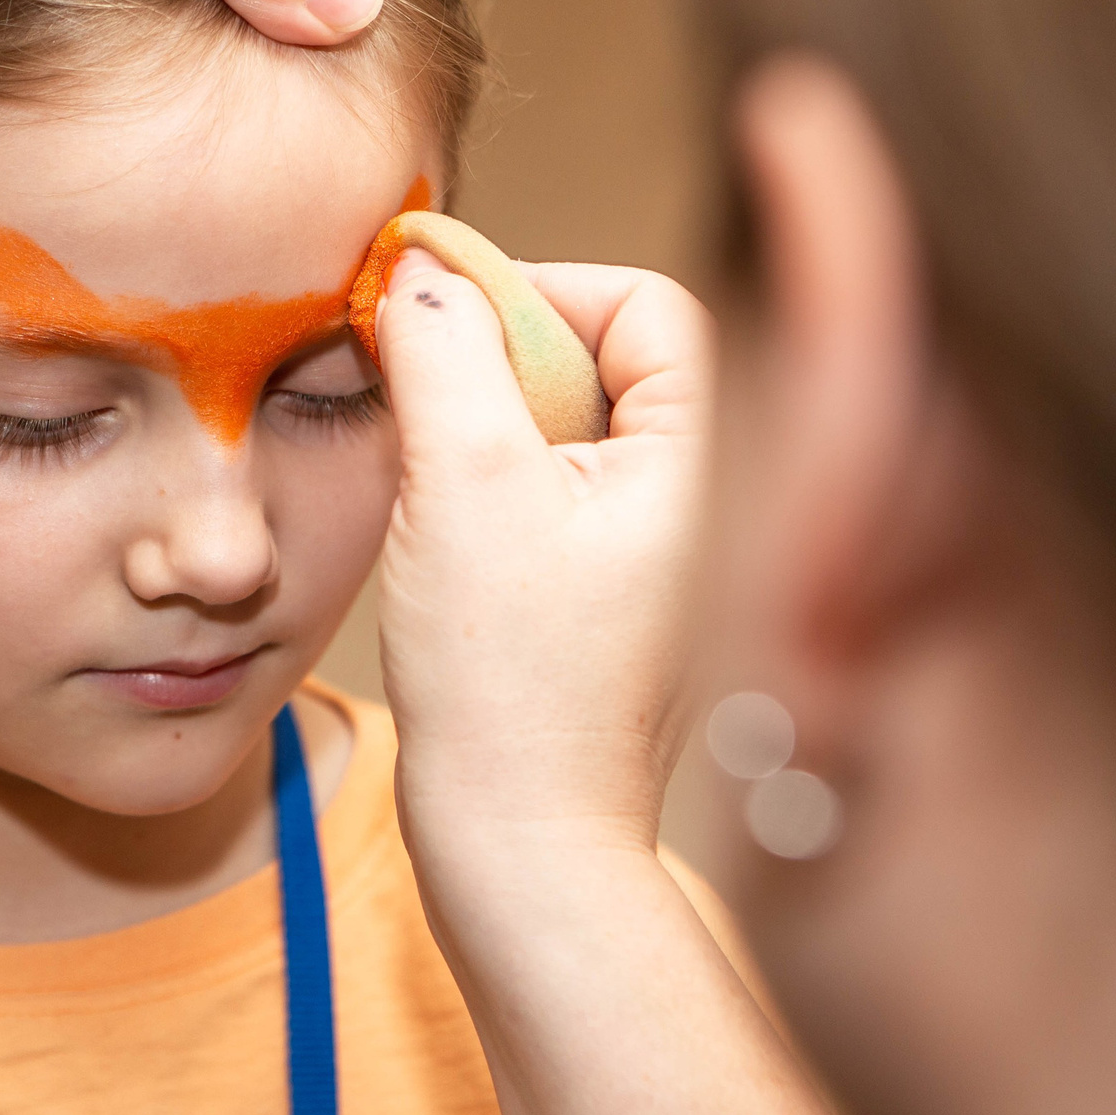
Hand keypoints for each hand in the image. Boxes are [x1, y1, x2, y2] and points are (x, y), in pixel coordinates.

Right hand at [372, 251, 715, 863]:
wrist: (521, 849)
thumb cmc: (510, 685)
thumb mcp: (463, 487)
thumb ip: (444, 353)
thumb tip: (419, 264)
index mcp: (702, 459)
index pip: (646, 304)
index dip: (541, 288)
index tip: (440, 314)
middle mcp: (697, 498)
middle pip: (604, 357)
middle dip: (498, 355)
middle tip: (413, 385)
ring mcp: (651, 551)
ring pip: (565, 426)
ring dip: (482, 422)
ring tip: (420, 469)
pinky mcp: (601, 595)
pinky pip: (548, 492)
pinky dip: (486, 484)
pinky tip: (436, 528)